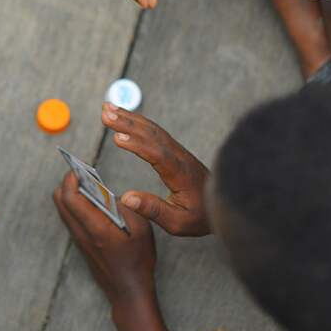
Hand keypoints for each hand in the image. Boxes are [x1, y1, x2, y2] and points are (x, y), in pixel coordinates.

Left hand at [54, 171, 155, 304]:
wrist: (129, 291)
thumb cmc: (138, 260)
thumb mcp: (141, 229)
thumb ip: (126, 207)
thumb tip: (109, 193)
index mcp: (96, 228)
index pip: (70, 197)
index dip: (71, 178)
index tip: (80, 168)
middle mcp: (81, 233)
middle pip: (60, 200)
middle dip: (68, 182)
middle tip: (83, 174)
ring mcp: (78, 240)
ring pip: (63, 209)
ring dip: (71, 194)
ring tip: (88, 184)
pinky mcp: (80, 244)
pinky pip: (70, 218)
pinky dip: (76, 205)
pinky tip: (92, 202)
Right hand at [102, 103, 209, 235]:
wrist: (225, 203)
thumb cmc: (200, 216)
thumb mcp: (178, 222)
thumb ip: (153, 210)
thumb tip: (126, 198)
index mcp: (180, 174)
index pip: (158, 155)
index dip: (137, 145)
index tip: (117, 137)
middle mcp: (179, 157)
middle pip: (152, 135)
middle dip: (127, 123)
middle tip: (105, 114)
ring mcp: (177, 151)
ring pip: (152, 129)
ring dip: (129, 117)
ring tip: (107, 109)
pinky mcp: (174, 149)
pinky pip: (153, 131)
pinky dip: (137, 122)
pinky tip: (123, 116)